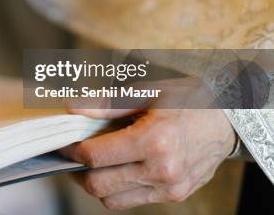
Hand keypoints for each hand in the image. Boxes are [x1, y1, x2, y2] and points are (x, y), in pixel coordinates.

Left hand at [61, 109, 235, 209]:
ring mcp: (170, 187)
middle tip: (74, 154)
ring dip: (95, 183)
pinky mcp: (174, 195)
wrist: (230, 118)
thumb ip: (108, 103)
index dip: (72, 151)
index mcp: (154, 140)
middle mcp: (162, 170)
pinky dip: (117, 188)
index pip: (96, 157)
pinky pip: (132, 201)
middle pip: (99, 185)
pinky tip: (117, 168)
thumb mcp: (148, 92)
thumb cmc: (188, 99)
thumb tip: (74, 109)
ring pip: (112, 200)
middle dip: (78, 171)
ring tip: (94, 162)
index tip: (64, 143)